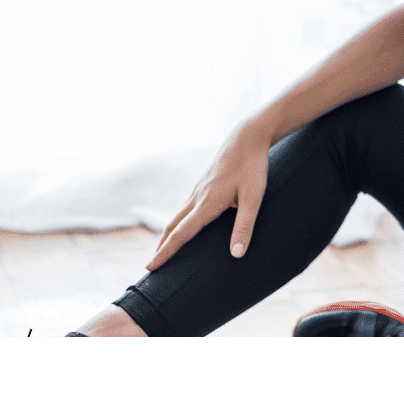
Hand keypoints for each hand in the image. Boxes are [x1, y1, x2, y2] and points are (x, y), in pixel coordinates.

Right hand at [146, 125, 270, 270]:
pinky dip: (178, 221)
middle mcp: (197, 197)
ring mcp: (199, 189)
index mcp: (207, 203)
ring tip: (163, 249)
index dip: (166, 252)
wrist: (248, 136)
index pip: (181, 234)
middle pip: (173, 226)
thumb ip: (244, 226)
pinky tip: (183, 224)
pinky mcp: (203, 183)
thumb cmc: (253, 167)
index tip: (150, 267)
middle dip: (161, 247)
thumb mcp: (253, 198)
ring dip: (168, 234)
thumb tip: (236, 255)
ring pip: (178, 215)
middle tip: (150, 266)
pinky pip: (186, 206)